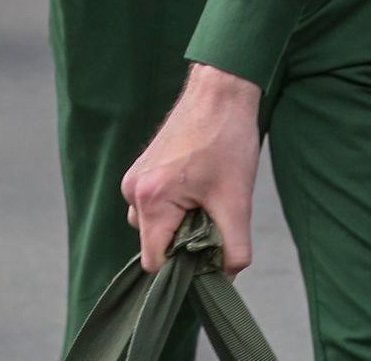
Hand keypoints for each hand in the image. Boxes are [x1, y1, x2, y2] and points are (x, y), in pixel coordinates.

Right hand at [122, 65, 263, 273]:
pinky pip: (154, 206)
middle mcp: (133, 189)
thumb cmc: (227, 139)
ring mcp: (135, 177)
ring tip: (207, 198)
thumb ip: (233, 249)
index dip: (182, 268)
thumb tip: (225, 279)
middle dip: (183, 243)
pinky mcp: (142, 170)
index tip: (208, 253)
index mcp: (151, 199)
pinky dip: (176, 208)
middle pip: (154, 244)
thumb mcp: (237, 201)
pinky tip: (199, 187)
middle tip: (214, 217)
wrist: (220, 91)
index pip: (154, 262)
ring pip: (154, 226)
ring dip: (180, 225)